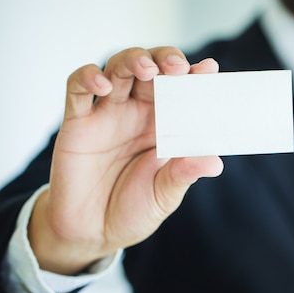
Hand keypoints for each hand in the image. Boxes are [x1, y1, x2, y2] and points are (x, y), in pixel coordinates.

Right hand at [29, 47, 223, 274]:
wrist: (92, 233)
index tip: (209, 69)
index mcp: (165, 124)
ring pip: (118, 69)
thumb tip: (215, 163)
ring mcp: (108, 113)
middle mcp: (138, 112)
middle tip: (177, 66)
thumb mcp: (164, 195)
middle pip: (151, 68)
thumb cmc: (133, 209)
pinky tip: (103, 84)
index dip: (194, 75)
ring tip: (147, 69)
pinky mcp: (78, 122)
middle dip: (164, 59)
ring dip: (132, 60)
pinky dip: (88, 77)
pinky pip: (78, 89)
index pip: (181, 90)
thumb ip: (184, 174)